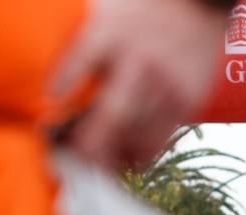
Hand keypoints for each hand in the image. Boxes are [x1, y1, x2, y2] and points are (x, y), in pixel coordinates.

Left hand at [49, 0, 229, 168]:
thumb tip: (47, 87)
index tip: (46, 102)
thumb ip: (80, 45)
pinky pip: (159, 142)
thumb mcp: (106, 16)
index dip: (63, 81)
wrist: (199, 3)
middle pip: (113, 112)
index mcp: (113, 33)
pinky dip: (137, 157)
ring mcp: (167, 84)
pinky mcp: (187, 102)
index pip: (83, 56)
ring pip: (136, 136)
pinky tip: (123, 161)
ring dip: (112, 158)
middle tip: (71, 161)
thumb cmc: (141, 14)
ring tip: (94, 167)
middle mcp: (141, 61)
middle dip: (88, 145)